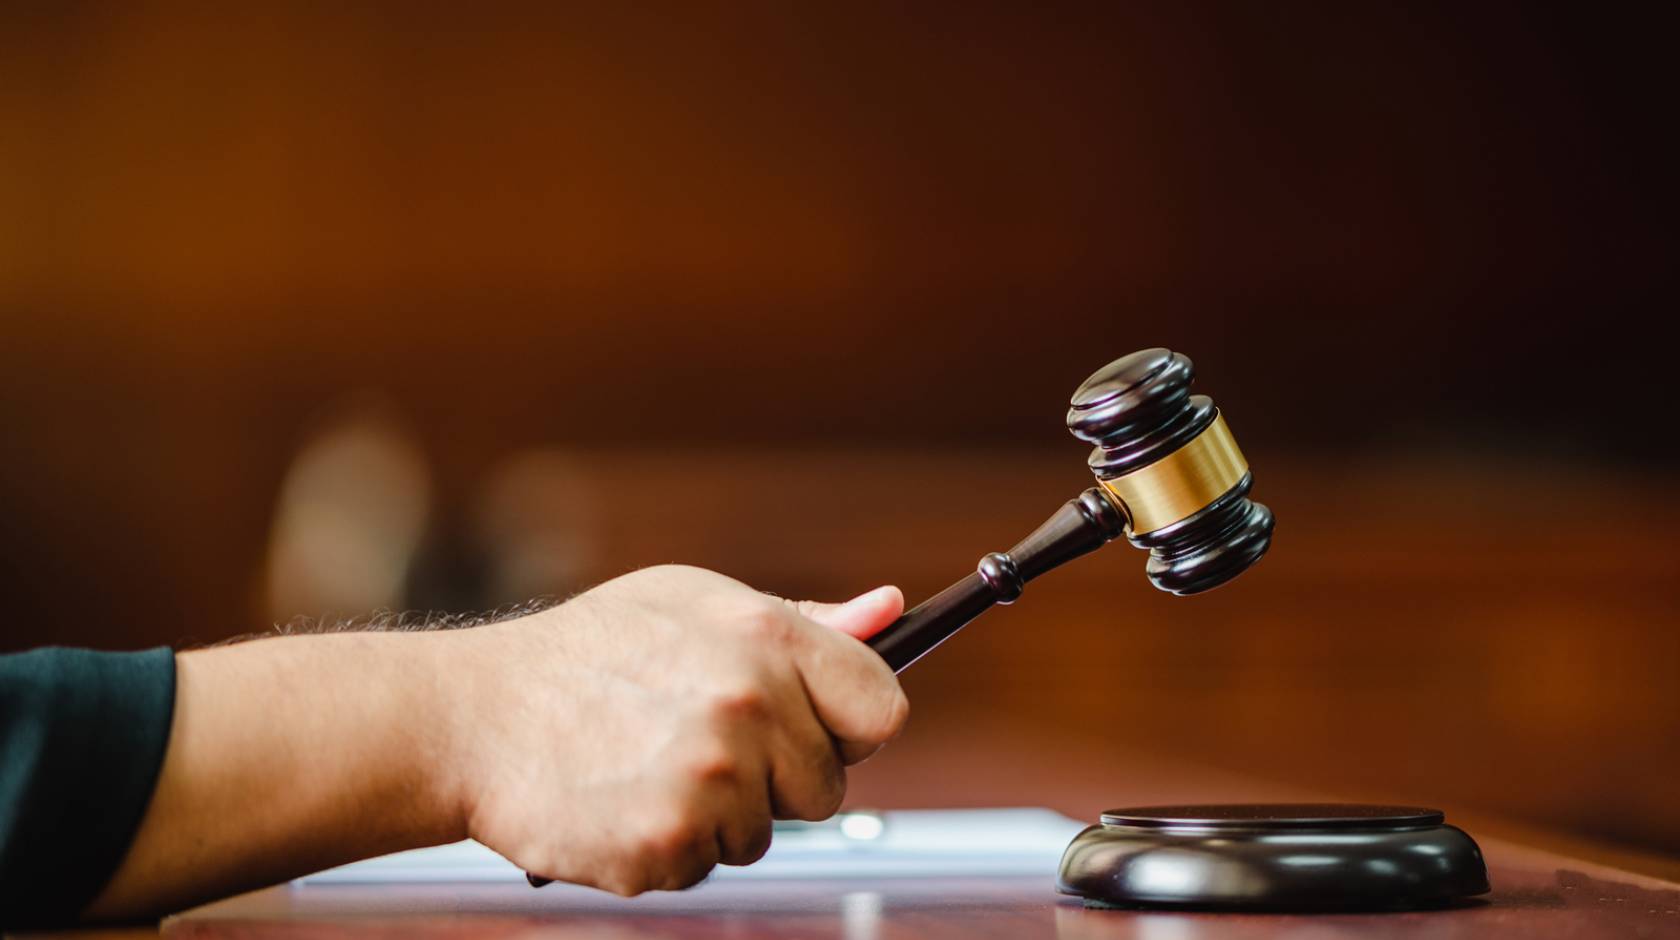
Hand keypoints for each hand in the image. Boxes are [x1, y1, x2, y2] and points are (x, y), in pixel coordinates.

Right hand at [436, 565, 907, 895]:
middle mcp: (746, 707)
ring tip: (649, 766)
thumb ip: (801, 620)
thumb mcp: (693, 602)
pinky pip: (705, 867)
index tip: (819, 730)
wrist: (472, 715)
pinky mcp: (666, 846)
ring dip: (719, 816)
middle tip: (699, 745)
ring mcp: (707, 781)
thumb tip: (890, 611)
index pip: (880, 706)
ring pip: (764, 832)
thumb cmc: (588, 652)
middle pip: (827, 785)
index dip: (852, 726)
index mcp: (763, 638)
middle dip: (777, 778)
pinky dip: (670, 849)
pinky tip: (624, 801)